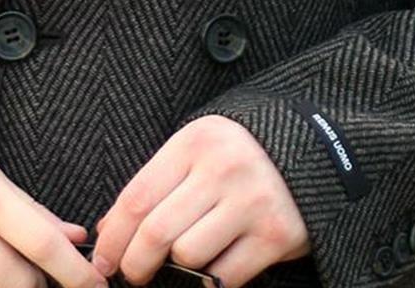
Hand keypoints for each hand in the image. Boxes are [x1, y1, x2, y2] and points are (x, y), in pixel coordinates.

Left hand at [91, 116, 309, 287]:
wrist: (310, 152)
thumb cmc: (237, 155)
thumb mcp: (196, 152)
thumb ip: (157, 184)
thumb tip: (109, 229)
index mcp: (195, 141)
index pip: (138, 196)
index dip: (114, 236)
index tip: (103, 259)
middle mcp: (223, 168)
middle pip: (158, 232)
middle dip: (136, 264)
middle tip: (132, 275)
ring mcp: (252, 202)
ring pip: (189, 257)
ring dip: (178, 270)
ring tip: (181, 262)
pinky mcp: (276, 235)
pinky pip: (226, 277)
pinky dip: (212, 282)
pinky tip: (212, 269)